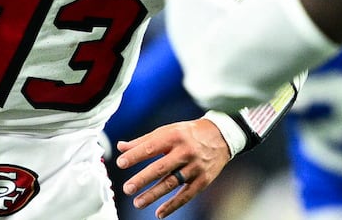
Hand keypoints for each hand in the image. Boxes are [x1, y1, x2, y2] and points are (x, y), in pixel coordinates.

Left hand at [116, 118, 231, 217]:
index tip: (121, 163)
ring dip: (153, 195)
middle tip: (127, 188)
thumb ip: (144, 141)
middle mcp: (185, 151)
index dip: (135, 156)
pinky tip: (159, 213)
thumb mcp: (168, 131)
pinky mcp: (203, 180)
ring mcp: (195, 167)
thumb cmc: (188, 133)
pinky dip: (173, 205)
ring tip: (138, 202)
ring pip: (172, 183)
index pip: (151, 147)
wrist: (221, 136)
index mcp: (174, 136)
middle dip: (142, 179)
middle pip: (161, 168)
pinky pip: (186, 195)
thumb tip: (121, 147)